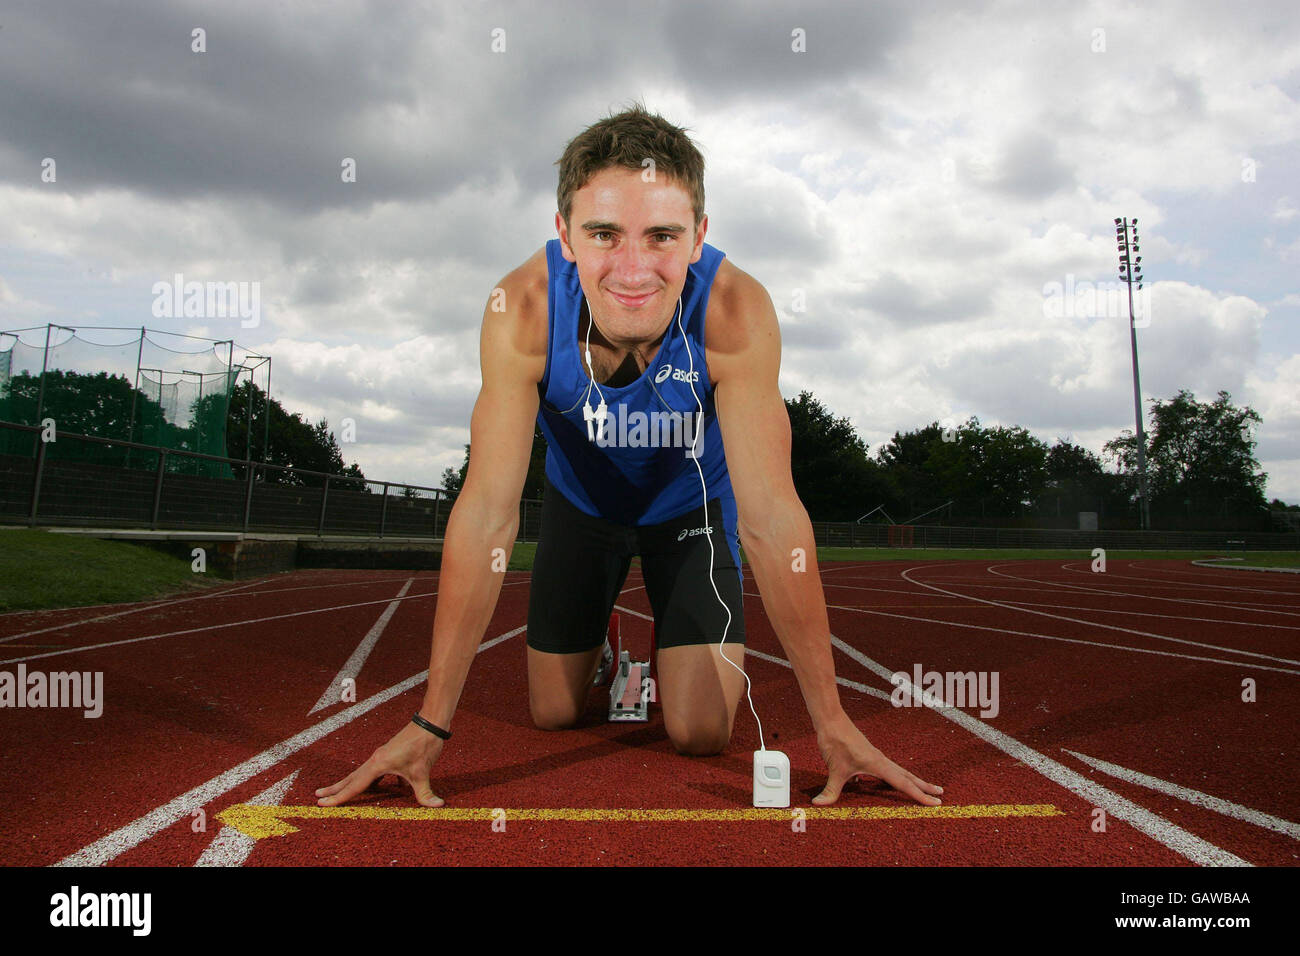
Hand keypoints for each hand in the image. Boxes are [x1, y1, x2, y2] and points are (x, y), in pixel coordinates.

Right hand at [315, 719, 445, 807]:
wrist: (430, 723)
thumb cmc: (423, 745)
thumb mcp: (422, 772)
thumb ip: (425, 792)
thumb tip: (437, 805)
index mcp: (378, 764)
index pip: (354, 786)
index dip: (338, 797)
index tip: (321, 804)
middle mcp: (375, 760)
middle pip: (351, 778)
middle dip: (335, 789)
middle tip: (318, 797)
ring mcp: (381, 756)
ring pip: (362, 774)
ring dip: (351, 784)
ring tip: (338, 793)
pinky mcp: (389, 755)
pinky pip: (376, 772)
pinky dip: (373, 781)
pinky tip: (384, 788)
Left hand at [811, 715, 942, 806]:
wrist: (830, 720)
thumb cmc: (835, 741)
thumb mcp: (833, 769)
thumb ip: (830, 790)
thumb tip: (819, 804)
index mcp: (878, 765)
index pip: (904, 784)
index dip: (920, 795)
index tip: (936, 803)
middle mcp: (881, 760)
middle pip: (907, 776)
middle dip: (924, 787)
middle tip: (941, 795)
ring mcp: (876, 756)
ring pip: (899, 771)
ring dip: (912, 780)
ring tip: (924, 788)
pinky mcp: (869, 754)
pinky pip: (888, 768)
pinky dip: (896, 776)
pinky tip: (889, 782)